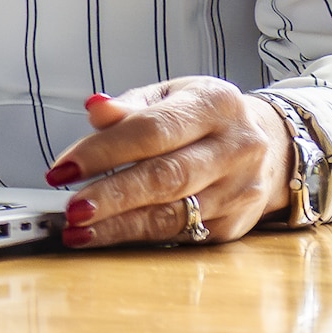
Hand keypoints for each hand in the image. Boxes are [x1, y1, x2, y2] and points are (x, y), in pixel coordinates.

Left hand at [47, 81, 291, 249]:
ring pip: (172, 213)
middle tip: (71, 207)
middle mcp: (236, 147)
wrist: (267, 145)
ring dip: (118, 224)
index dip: (105, 150)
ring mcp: (240, 190)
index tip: (64, 167)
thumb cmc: (204, 118)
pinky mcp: (234, 224)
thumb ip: (131, 106)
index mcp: (215, 104)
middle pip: (165, 177)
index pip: (153, 130)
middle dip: (112, 195)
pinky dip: (136, 235)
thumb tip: (95, 110)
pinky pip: (178, 234)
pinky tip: (104, 234)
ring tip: (77, 228)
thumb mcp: (171, 96)